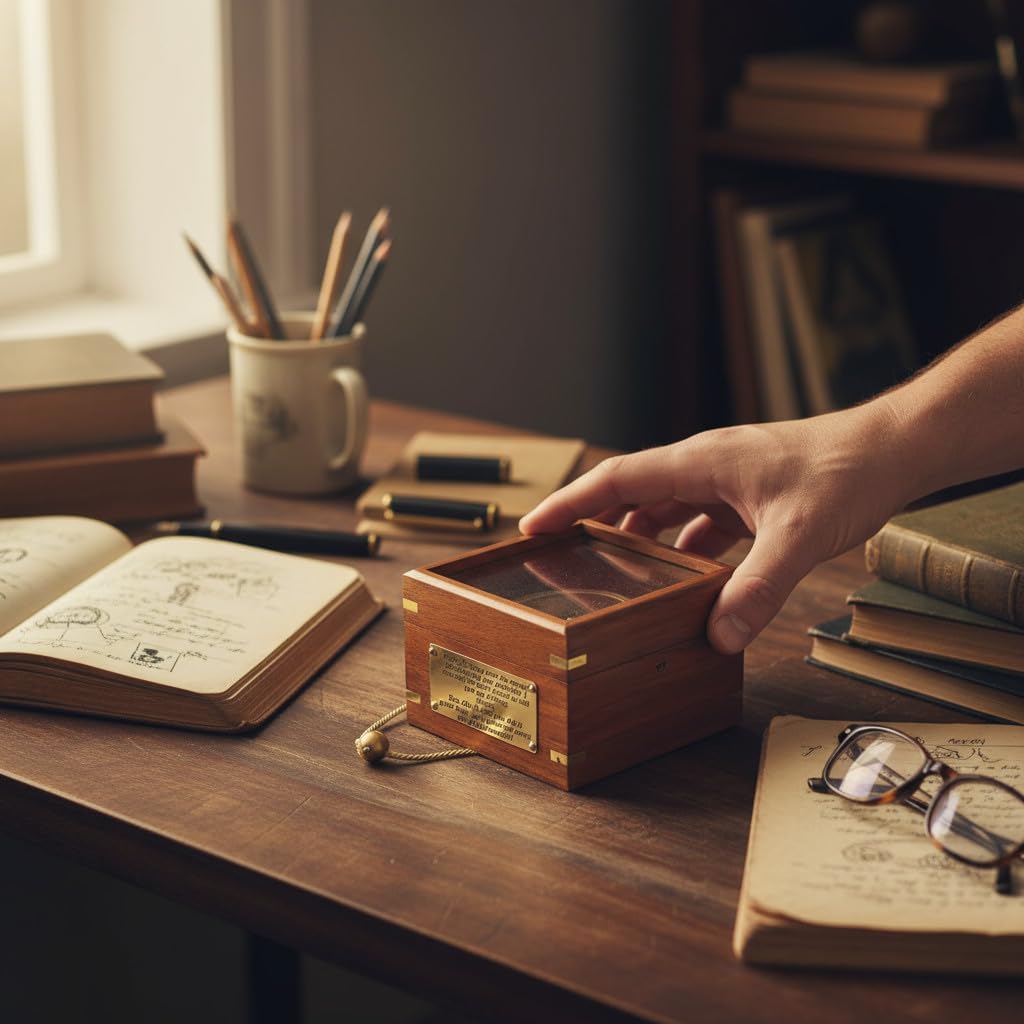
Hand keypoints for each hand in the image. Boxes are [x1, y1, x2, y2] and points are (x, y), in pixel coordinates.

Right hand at [520, 400, 916, 653]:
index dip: (570, 503)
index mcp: (700, 461)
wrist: (893, 448)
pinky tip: (687, 582)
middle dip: (595, 525)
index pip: (616, 479)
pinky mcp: (747, 496)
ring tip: (615, 577)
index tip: (531, 527)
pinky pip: (699, 524)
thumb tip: (718, 637)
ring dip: (640, 542)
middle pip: (632, 494)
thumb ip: (757, 589)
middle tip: (562, 559)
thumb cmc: (846, 471)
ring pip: (665, 511)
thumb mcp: (797, 535)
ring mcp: (725, 480)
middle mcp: (705, 465)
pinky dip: (685, 551)